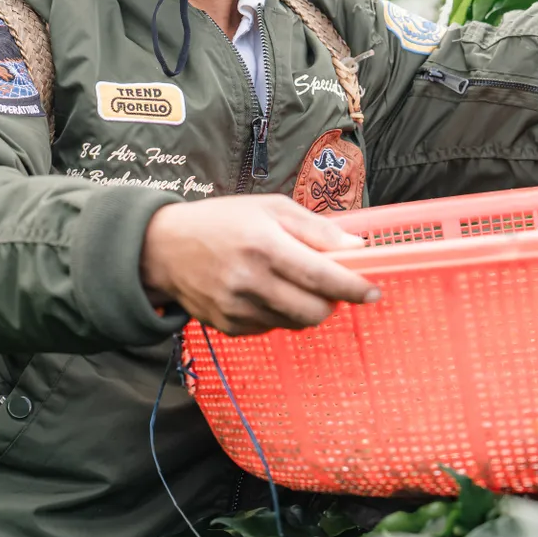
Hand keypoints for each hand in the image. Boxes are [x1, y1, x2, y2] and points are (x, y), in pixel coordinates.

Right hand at [140, 194, 380, 335]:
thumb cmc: (223, 221)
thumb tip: (358, 249)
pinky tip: (264, 291)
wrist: (164, 248)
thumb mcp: (270, 208)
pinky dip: (279, 314)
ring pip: (295, 323)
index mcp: (264, 245)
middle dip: (333, 302)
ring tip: (290, 282)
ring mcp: (237, 309)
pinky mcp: (229, 327)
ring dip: (306, 307)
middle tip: (330, 284)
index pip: (321, 277)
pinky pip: (272, 328)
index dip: (353, 288)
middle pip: (314, 311)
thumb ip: (316, 229)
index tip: (373, 291)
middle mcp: (250, 281)